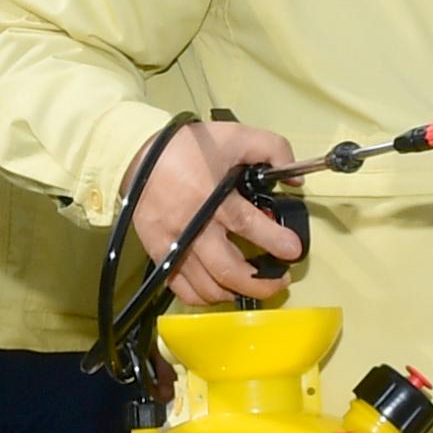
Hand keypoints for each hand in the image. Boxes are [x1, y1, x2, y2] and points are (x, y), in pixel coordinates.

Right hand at [128, 119, 298, 305]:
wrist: (138, 154)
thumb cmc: (186, 147)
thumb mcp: (235, 135)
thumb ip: (272, 149)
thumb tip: (294, 179)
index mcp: (212, 197)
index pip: (249, 226)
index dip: (276, 241)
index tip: (293, 250)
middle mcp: (193, 226)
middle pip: (229, 270)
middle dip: (261, 283)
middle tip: (279, 280)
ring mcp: (173, 244)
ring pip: (207, 287)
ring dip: (235, 292)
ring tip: (253, 285)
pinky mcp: (158, 253)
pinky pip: (181, 289)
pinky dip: (203, 297)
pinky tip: (219, 289)